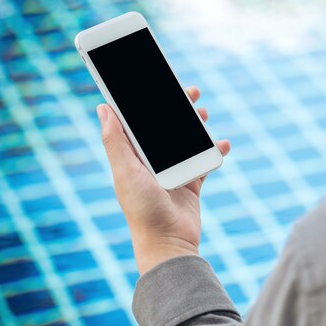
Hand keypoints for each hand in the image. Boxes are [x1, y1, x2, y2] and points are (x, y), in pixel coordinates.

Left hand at [96, 86, 229, 274]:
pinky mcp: (190, 182)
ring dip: (196, 125)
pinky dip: (214, 150)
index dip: (144, 101)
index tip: (155, 81)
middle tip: (191, 92)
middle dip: (177, 108)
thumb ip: (115, 141)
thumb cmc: (142, 210)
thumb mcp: (126, 172)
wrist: (169, 243)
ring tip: (204, 113)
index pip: (137, 121)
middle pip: (164, 127)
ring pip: (185, 140)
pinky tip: (222, 143)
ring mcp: (172, 171)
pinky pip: (203, 160)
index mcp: (132, 156)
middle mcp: (151, 162)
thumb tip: (103, 108)